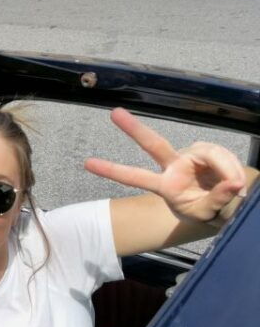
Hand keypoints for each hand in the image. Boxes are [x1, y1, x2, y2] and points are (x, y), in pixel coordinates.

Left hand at [84, 108, 246, 223]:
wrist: (224, 205)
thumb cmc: (206, 211)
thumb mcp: (207, 213)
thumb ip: (216, 199)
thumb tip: (232, 184)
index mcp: (164, 185)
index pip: (134, 177)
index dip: (112, 170)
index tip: (87, 163)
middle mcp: (173, 166)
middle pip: (153, 144)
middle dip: (134, 129)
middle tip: (114, 113)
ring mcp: (190, 156)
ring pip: (209, 154)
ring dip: (225, 169)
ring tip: (236, 187)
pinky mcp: (208, 151)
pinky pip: (223, 156)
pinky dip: (233, 168)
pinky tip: (238, 182)